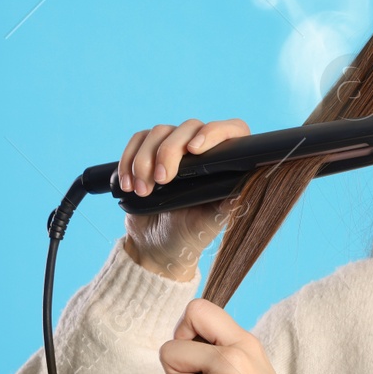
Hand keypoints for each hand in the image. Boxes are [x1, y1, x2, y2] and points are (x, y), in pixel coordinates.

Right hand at [118, 118, 250, 280]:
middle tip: (161, 180)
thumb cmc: (189, 235)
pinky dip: (128, 160)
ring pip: (159, 132)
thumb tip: (246, 189)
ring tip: (141, 190)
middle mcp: (202, 151)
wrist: (156, 246)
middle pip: (188, 128)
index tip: (195, 150)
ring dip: (144, 160)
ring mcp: (174, 148)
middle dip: (169, 152)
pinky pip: (138, 141)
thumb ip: (227, 206)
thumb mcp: (210, 224)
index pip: (232, 131)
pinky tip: (127, 184)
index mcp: (225, 164)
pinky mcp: (149, 152)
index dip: (215, 132)